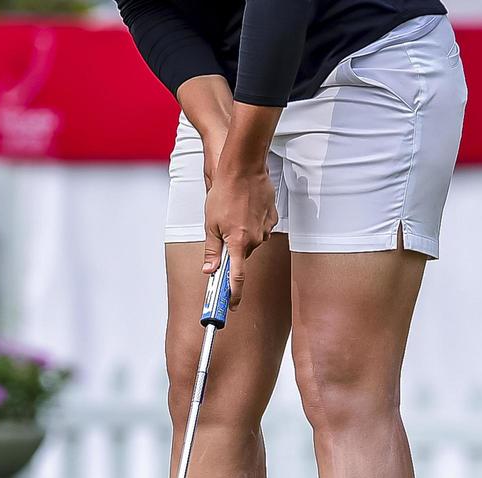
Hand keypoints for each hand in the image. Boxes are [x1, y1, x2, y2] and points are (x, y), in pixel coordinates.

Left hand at [203, 167, 276, 308]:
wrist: (243, 167)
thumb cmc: (224, 192)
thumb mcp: (210, 224)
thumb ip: (212, 250)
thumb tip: (210, 270)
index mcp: (238, 243)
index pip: (238, 278)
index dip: (234, 294)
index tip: (232, 305)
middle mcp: (255, 239)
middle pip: (243, 255)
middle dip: (233, 249)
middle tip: (223, 233)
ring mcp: (266, 228)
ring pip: (252, 240)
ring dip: (241, 233)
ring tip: (232, 213)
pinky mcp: (272, 217)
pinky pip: (261, 227)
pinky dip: (252, 221)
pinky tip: (244, 208)